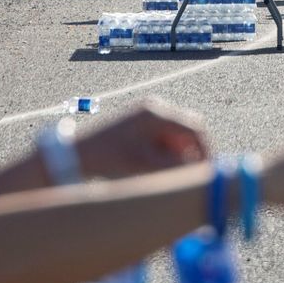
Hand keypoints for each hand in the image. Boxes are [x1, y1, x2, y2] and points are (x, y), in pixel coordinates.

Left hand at [74, 99, 208, 179]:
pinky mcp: (140, 124)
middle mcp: (154, 109)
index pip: (194, 128)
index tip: (207, 169)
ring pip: (176, 135)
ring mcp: (146, 115)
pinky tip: (157, 166)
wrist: (76, 154)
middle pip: (187, 129)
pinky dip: (167, 151)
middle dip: (193, 151)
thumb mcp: (144, 165)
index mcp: (156, 113)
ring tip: (169, 172)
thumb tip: (201, 170)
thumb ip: (175, 166)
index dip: (205, 149)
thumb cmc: (107, 158)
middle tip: (192, 173)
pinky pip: (164, 137)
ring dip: (179, 153)